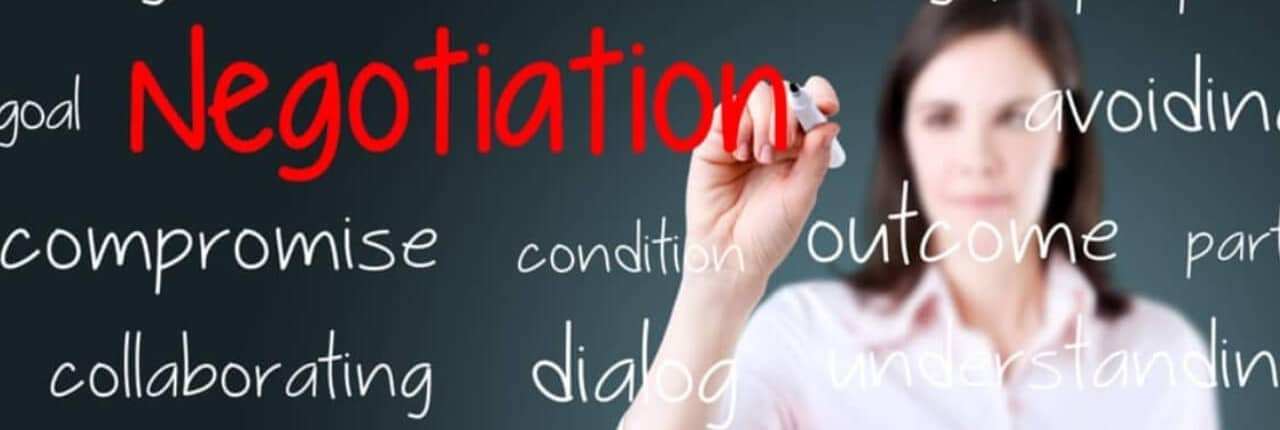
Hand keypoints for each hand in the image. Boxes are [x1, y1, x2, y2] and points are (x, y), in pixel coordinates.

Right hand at [682, 75, 840, 296]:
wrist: (731, 254)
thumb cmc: (769, 232)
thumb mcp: (801, 197)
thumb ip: (815, 161)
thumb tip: (830, 126)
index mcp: (800, 145)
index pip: (811, 101)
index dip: (818, 94)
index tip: (825, 106)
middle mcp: (772, 133)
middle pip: (783, 92)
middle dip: (788, 111)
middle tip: (784, 145)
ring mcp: (742, 134)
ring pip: (756, 94)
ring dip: (764, 120)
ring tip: (760, 157)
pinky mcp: (714, 140)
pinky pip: (726, 111)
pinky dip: (738, 124)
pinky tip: (740, 153)